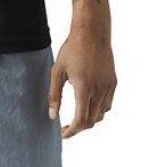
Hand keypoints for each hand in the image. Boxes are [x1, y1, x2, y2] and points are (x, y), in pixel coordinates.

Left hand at [47, 23, 116, 138]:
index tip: (63, 134)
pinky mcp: (113, 82)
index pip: (81, 120)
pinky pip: (108, 104)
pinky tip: (88, 104)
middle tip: (66, 127)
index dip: (72, 131)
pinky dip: (99, 110)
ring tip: (77, 116)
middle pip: (92, 121)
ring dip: (89, 119)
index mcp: (84, 88)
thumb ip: (54, 94)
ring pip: (101, 114)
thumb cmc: (72, 49)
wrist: (92, 32)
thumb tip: (52, 115)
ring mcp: (108, 87)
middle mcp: (99, 91)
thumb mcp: (58, 70)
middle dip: (79, 127)